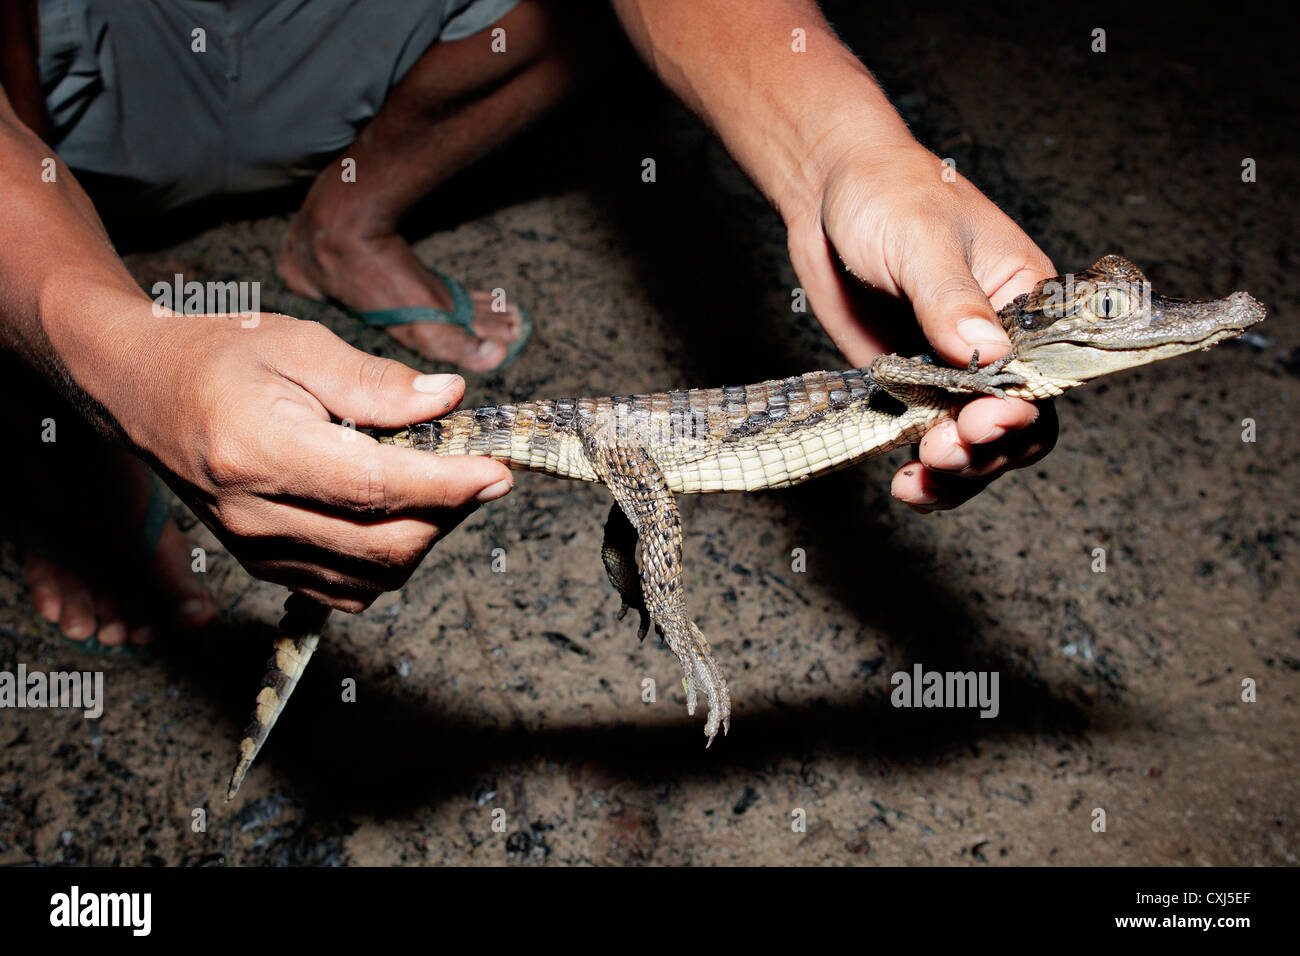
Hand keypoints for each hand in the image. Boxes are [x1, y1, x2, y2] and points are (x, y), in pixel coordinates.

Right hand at [91, 305, 510, 610]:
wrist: (139, 391)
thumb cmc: (216, 355)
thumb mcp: (297, 343)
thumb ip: (375, 380)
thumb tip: (447, 400)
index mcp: (259, 451)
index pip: (375, 487)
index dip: (447, 485)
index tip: (496, 471)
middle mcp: (254, 515)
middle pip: (383, 545)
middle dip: (449, 514)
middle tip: (477, 472)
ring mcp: (256, 550)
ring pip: (373, 577)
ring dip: (425, 538)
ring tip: (437, 487)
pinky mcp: (263, 566)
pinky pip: (347, 589)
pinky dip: (389, 561)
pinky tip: (399, 513)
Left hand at [788, 140, 1058, 510]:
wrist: (828, 193)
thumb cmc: (888, 193)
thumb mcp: (921, 237)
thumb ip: (951, 298)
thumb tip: (986, 353)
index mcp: (1026, 304)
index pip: (1043, 375)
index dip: (1019, 410)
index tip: (981, 419)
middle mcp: (996, 347)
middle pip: (1014, 426)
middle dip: (983, 451)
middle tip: (942, 451)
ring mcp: (949, 373)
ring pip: (973, 447)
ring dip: (956, 475)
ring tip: (920, 481)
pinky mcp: (907, 387)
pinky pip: (925, 441)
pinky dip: (923, 474)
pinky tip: (906, 488)